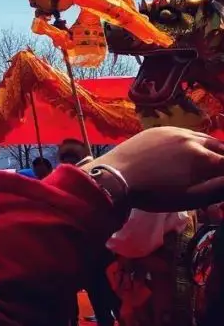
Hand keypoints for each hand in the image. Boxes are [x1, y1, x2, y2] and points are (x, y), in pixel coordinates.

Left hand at [86, 126, 223, 211]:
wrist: (115, 175)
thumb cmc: (154, 193)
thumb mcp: (190, 198)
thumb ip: (217, 189)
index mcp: (203, 157)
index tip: (221, 179)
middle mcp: (191, 139)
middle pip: (219, 146)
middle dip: (223, 158)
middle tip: (219, 171)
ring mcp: (173, 131)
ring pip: (202, 137)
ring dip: (211, 148)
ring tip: (210, 161)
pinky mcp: (158, 129)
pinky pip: (184, 132)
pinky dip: (193, 141)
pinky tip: (188, 150)